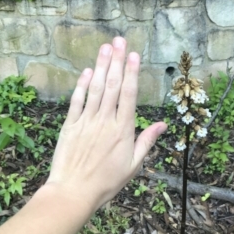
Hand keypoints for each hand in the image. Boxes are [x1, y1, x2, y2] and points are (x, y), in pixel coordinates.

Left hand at [45, 37, 166, 211]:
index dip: (131, 73)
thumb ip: (147, 141)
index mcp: (122, 130)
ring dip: (100, 66)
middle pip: (112, 86)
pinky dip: (81, 85)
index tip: (134, 55)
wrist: (74, 192)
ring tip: (105, 48)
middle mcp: (105, 121)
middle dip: (117, 61)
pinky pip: (77, 101)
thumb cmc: (107, 181)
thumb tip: (163, 124)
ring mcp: (86, 121)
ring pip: (95, 89)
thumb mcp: (134, 165)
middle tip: (119, 40)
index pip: (129, 95)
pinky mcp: (70, 125)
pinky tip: (86, 71)